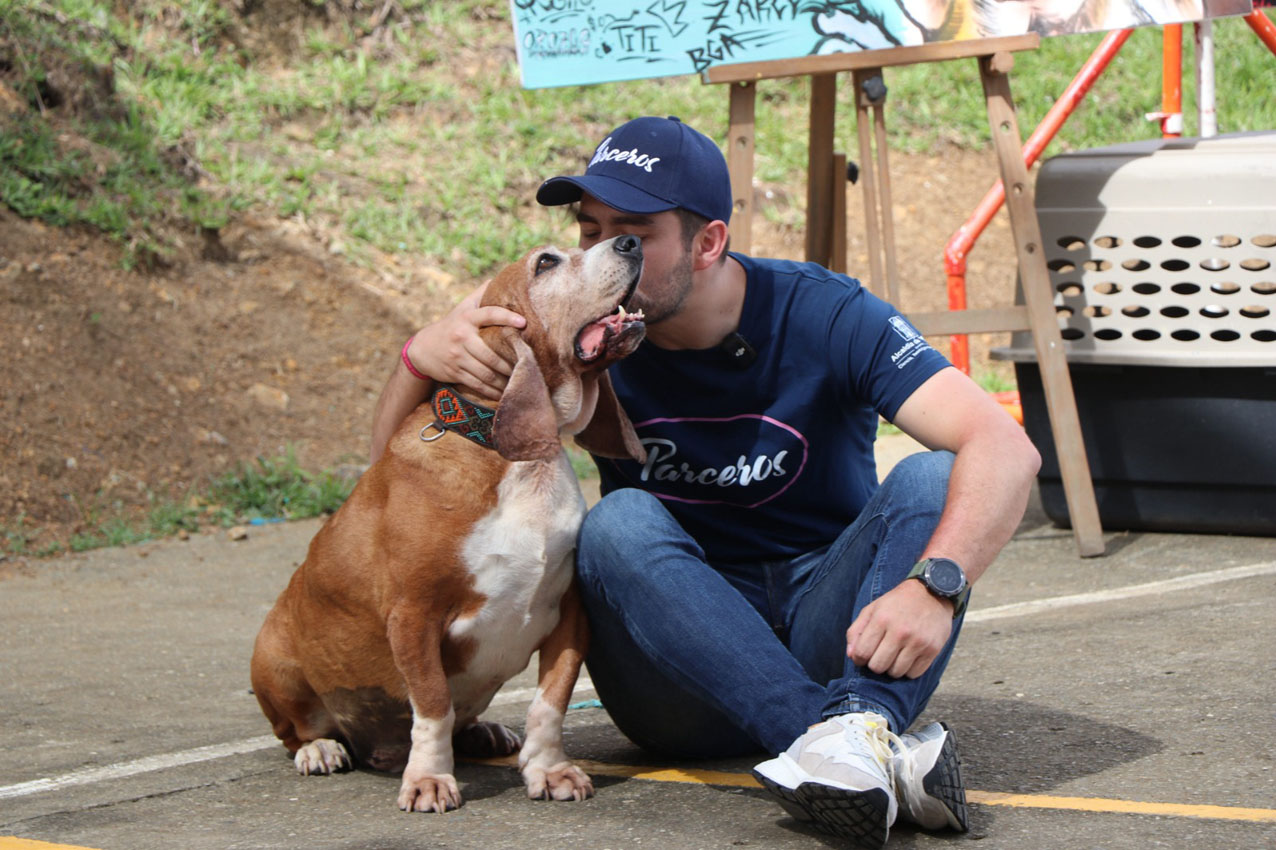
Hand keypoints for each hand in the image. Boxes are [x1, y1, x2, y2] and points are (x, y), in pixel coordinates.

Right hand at [407, 282, 525, 401]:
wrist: (423, 348)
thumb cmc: (452, 325)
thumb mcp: (463, 308)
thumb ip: (481, 295)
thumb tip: (501, 279)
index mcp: (466, 318)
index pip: (487, 314)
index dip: (505, 317)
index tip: (523, 323)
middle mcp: (461, 337)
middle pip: (490, 354)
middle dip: (511, 363)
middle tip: (529, 366)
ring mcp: (458, 356)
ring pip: (486, 372)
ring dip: (505, 379)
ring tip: (520, 380)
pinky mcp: (455, 372)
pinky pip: (478, 384)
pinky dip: (493, 390)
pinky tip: (505, 392)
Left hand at [845, 579, 953, 678]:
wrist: (932, 593)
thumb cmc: (897, 603)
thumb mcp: (872, 609)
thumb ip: (856, 631)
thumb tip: (851, 656)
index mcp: (881, 619)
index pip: (862, 653)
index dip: (859, 658)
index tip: (864, 656)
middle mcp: (900, 632)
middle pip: (878, 667)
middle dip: (876, 664)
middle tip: (881, 654)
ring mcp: (918, 642)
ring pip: (896, 673)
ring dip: (893, 668)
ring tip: (896, 655)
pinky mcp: (932, 650)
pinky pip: (914, 674)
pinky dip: (909, 670)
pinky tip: (909, 657)